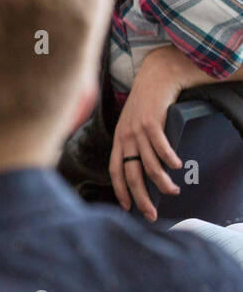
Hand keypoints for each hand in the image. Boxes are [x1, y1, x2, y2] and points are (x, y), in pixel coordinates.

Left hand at [109, 62, 183, 220]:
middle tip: (151, 213)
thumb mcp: (135, 126)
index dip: (120, 189)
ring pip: (148, 163)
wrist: (154, 78)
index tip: (127, 207)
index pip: (115, 170)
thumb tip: (146, 169)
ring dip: (161, 181)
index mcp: (119, 140)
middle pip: (131, 173)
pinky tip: (177, 166)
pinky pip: (160, 145)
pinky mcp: (151, 121)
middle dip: (140, 196)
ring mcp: (137, 129)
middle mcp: (125, 137)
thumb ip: (137, 145)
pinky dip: (169, 158)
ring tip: (172, 192)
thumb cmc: (147, 105)